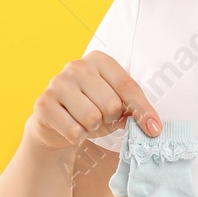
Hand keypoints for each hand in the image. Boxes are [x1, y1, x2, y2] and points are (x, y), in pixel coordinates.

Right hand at [25, 50, 161, 150]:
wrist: (54, 122)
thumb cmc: (91, 109)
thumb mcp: (115, 105)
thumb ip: (132, 109)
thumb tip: (151, 125)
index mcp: (99, 60)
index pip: (128, 86)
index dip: (143, 110)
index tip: (154, 129)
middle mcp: (76, 66)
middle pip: (111, 104)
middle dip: (110, 118)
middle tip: (101, 118)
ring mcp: (57, 83)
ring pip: (92, 117)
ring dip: (93, 128)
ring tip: (86, 122)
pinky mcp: (43, 103)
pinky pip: (73, 130)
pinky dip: (78, 136)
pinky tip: (72, 128)